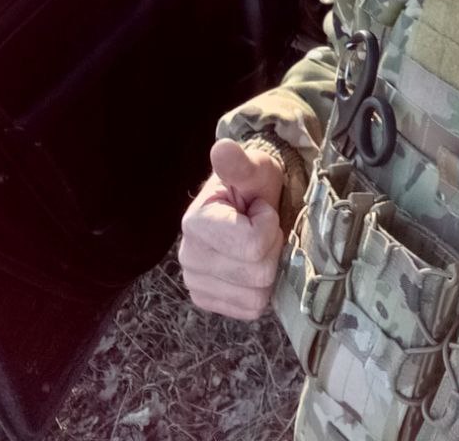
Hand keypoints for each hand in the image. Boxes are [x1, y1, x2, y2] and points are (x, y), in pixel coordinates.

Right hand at [178, 137, 297, 318]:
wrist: (250, 202)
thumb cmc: (254, 184)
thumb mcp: (253, 168)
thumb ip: (239, 164)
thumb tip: (222, 148)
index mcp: (195, 224)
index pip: (252, 246)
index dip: (268, 225)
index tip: (259, 209)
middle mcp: (188, 258)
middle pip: (257, 276)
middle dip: (271, 248)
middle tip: (262, 227)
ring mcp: (196, 284)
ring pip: (255, 298)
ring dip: (267, 269)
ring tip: (256, 244)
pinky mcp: (209, 301)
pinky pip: (249, 310)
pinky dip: (260, 290)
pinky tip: (251, 264)